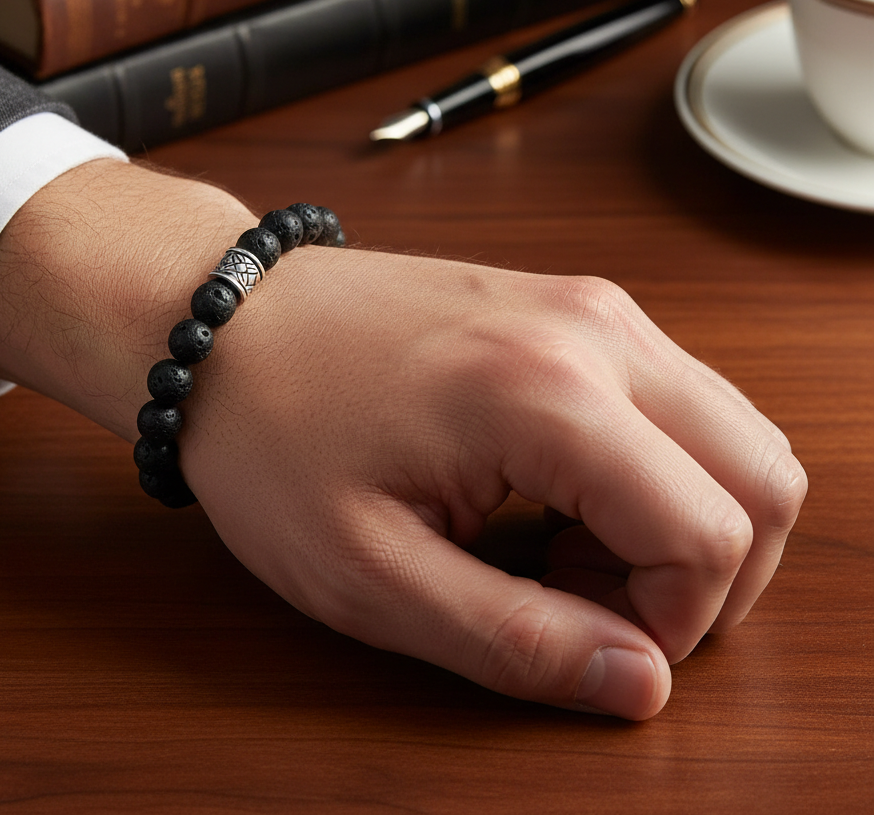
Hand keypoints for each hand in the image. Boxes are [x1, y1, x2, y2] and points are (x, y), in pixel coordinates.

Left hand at [0, 161, 806, 719]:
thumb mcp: (370, 573)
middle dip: (709, 573)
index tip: (583, 638)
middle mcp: (596, 332)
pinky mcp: (572, 306)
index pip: (713, 532)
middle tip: (588, 600)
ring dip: (683, 518)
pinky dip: (654, 469)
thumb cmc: (272, 433)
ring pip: (731, 433)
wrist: (226, 322)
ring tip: (562, 549)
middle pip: (762, 473)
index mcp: (549, 394)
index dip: (672, 622)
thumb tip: (640, 680)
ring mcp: (590, 306)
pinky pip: (675, 399)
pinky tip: (558, 494)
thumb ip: (516, 641)